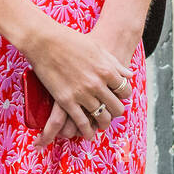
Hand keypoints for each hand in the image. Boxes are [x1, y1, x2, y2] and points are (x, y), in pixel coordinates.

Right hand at [24, 21, 132, 148]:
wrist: (45, 40)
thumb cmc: (71, 40)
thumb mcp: (98, 49)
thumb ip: (115, 64)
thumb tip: (129, 75)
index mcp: (107, 70)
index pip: (125, 91)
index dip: (124, 96)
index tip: (119, 96)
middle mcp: (97, 84)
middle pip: (116, 107)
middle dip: (116, 111)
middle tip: (111, 111)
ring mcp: (82, 94)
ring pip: (101, 117)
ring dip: (103, 123)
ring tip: (101, 124)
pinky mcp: (66, 101)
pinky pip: (82, 122)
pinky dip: (87, 131)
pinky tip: (88, 133)